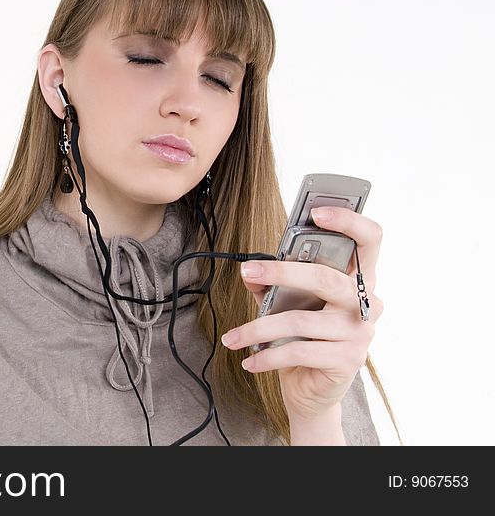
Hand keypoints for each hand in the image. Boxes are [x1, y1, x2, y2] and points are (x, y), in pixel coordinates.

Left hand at [221, 207, 384, 421]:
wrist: (314, 389)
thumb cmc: (303, 336)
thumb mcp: (287, 303)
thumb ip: (273, 283)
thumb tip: (250, 270)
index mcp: (358, 279)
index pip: (370, 240)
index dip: (349, 221)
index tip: (316, 213)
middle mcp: (366, 302)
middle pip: (325, 277)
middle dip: (281, 271)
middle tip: (248, 271)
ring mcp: (361, 332)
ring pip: (300, 320)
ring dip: (257, 329)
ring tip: (233, 338)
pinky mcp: (349, 360)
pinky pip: (298, 351)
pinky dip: (266, 356)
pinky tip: (249, 360)